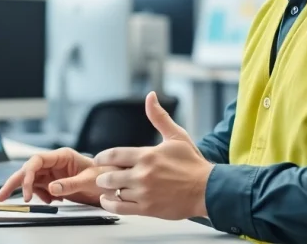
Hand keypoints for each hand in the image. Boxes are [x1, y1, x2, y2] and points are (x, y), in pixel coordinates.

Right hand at [0, 147, 118, 206]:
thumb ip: (70, 184)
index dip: (28, 175)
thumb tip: (51, 189)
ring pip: (31, 181)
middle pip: (28, 171)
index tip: (28, 192)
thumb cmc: (105, 174)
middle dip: (14, 183)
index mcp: (62, 156)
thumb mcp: (90, 180)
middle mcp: (55, 163)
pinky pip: (40, 190)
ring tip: (28, 201)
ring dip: (27, 192)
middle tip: (0, 197)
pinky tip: (49, 201)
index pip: (37, 161)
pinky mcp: (55, 184)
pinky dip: (40, 197)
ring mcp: (54, 173)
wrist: (114, 182)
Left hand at [92, 91, 214, 219]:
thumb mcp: (176, 136)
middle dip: (104, 175)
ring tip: (107, 188)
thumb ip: (159, 117)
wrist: (207, 189)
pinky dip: (110, 204)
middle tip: (104, 175)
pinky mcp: (147, 208)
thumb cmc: (192, 163)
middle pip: (109, 176)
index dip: (102, 157)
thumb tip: (150, 97)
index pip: (114, 155)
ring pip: (113, 192)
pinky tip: (109, 200)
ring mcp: (144, 192)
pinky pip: (120, 208)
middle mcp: (142, 174)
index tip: (99, 159)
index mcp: (147, 155)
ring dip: (107, 190)